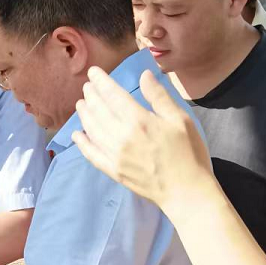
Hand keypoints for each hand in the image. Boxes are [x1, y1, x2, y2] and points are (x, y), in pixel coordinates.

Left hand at [73, 67, 214, 215]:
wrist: (185, 192)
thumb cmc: (188, 153)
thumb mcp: (180, 120)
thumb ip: (159, 97)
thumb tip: (144, 75)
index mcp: (139, 121)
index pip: (113, 95)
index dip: (101, 82)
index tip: (93, 72)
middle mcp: (122, 136)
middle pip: (99, 111)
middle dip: (91, 96)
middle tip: (87, 87)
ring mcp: (115, 155)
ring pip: (92, 130)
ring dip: (84, 115)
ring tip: (81, 104)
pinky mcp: (113, 171)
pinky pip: (91, 154)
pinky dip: (82, 143)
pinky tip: (76, 135)